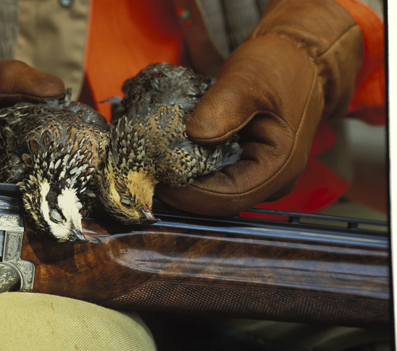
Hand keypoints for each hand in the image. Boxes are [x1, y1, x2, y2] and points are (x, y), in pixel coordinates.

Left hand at [156, 0, 362, 215]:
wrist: (295, 58)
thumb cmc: (280, 67)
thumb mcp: (250, 79)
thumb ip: (224, 106)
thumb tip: (194, 134)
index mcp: (279, 168)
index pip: (226, 198)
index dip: (187, 194)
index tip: (155, 176)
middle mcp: (267, 181)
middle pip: (216, 200)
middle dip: (179, 188)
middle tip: (146, 167)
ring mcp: (253, 174)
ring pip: (210, 190)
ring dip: (180, 178)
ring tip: (152, 159)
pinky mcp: (240, 165)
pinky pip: (210, 175)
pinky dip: (187, 165)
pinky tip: (167, 151)